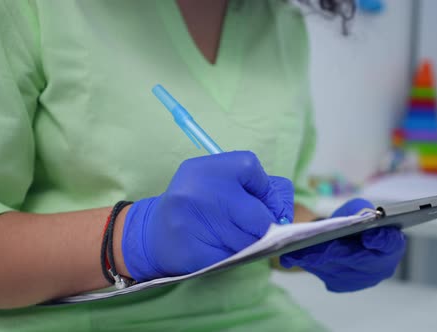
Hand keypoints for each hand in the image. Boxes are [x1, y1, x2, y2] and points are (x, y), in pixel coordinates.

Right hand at [122, 151, 293, 281]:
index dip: (264, 188)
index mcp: (205, 168)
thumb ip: (254, 186)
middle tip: (254, 228)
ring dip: (250, 243)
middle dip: (263, 225)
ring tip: (233, 237)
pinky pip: (234, 258)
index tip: (261, 201)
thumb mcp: (216, 183)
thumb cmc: (196, 205)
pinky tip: (221, 249)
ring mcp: (193, 223)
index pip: (250, 166)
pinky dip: (235, 257)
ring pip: (249, 240)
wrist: (152, 235)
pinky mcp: (194, 252)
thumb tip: (284, 211)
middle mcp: (197, 191)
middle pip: (258, 214)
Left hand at [280, 198, 405, 291]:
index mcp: (392, 246)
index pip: (390, 245)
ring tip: (294, 251)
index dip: (381, 241)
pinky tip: (292, 258)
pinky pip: (322, 274)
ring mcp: (361, 280)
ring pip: (335, 269)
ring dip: (313, 260)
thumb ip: (361, 210)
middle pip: (355, 260)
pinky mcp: (340, 285)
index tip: (369, 237)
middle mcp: (380, 268)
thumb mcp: (361, 208)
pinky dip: (308, 264)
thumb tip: (358, 218)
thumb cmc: (356, 220)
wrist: (347, 237)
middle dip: (332, 252)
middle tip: (312, 245)